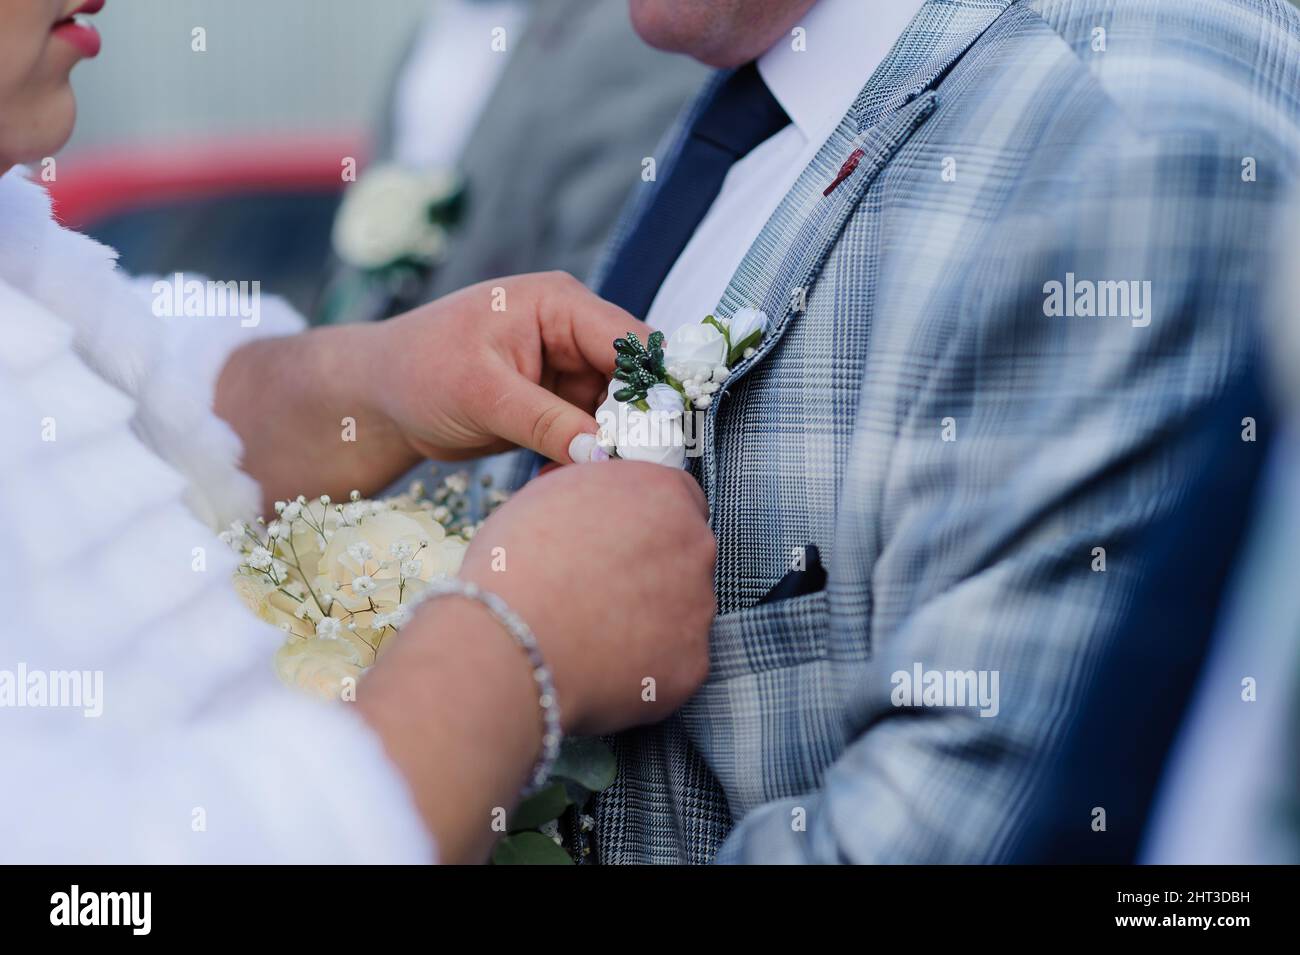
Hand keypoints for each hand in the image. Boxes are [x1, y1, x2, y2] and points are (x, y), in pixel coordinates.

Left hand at [376, 272, 645, 464]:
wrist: (380, 397)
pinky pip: (593, 432)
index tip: (665, 436)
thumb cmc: (419, 373)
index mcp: (558, 304)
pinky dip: (592, 457)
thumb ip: (547, 422)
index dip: (653, 386)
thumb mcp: (483, 395)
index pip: (628, 342)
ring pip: (618, 411)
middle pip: (633, 378)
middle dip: (638, 422)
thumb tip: (604, 453)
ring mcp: (566, 369)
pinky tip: (584, 483)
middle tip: (642, 470)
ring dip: (616, 445)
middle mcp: (571, 331)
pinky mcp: (558, 404)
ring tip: (611, 482)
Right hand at [457, 461, 716, 735]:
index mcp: (662, 494)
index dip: (646, 521)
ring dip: (651, 617)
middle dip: (652, 569)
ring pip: (683, 609)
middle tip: (603, 589)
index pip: (678, 496)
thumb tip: (599, 509)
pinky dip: (647, 663)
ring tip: (594, 629)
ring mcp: (699, 606)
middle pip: (685, 554)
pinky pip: (675, 659)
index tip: (623, 540)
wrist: (510, 640)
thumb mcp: (552, 495)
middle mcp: (694, 545)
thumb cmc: (517, 566)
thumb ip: (599, 496)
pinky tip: (604, 661)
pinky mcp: (692, 662)